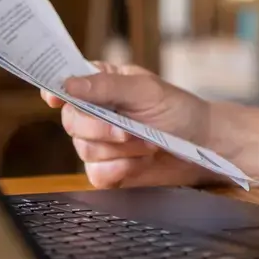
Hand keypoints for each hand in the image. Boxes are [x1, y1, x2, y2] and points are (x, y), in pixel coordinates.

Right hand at [46, 65, 216, 188]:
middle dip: (101, 129)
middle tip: (129, 130)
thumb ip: (107, 87)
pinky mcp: (109, 170)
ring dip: (120, 150)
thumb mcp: (146, 91)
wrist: (203, 145)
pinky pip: (96, 174)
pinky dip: (121, 170)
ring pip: (84, 150)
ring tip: (148, 143)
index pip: (65, 84)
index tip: (55, 98)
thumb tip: (69, 84)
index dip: (55, 91)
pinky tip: (141, 162)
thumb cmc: (178, 110)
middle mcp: (95, 113)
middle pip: (71, 122)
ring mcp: (100, 143)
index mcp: (101, 85)